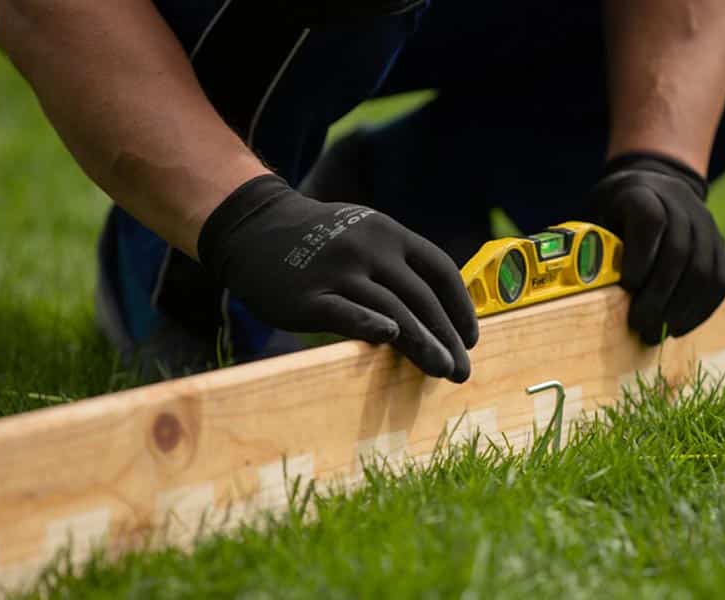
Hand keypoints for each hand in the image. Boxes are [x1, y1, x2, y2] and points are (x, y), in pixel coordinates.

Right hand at [197, 175, 478, 381]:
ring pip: (393, 311)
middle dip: (447, 337)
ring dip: (422, 344)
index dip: (461, 307)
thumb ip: (395, 265)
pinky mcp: (310, 295)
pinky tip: (390, 341)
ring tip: (442, 370)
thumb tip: (434, 314)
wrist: (254, 227)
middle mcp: (370, 248)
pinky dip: (370, 326)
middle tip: (462, 370)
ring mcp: (340, 270)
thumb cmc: (316, 240)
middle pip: (422, 297)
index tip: (470, 338)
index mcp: (389, 233)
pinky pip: (347, 314)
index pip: (440, 270)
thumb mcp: (362, 234)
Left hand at [588, 153, 724, 344]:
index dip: (641, 256)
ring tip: (658, 332)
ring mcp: (705, 223)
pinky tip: (678, 326)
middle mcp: (680, 204)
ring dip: (681, 307)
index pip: (650, 221)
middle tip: (640, 324)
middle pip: (680, 251)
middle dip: (659, 294)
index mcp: (642, 193)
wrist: (654, 184)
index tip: (627, 287)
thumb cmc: (612, 211)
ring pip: (704, 269)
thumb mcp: (594, 215)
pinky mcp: (719, 244)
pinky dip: (701, 309)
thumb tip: (568, 286)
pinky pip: (720, 280)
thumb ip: (588, 245)